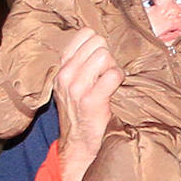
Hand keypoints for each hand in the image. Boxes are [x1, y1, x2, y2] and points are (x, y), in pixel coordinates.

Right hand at [54, 28, 122, 180]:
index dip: (99, 44)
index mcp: (62, 68)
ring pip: (104, 55)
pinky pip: (113, 74)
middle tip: (107, 74)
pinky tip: (115, 91)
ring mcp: (76, 88)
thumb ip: (81, 62)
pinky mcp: (91, 100)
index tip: (101, 61)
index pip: (85, 34)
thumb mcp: (72, 85)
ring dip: (114, 68)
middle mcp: (66, 75)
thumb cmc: (82, 113)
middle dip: (108, 55)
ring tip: (110, 84)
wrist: (79, 145)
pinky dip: (119, 80)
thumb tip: (102, 41)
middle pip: (98, 42)